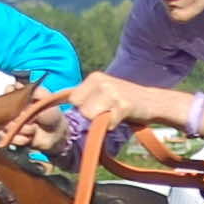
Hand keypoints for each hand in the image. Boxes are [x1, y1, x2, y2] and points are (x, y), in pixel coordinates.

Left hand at [1, 72, 186, 151]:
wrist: (154, 102)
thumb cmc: (127, 104)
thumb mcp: (104, 96)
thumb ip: (86, 100)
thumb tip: (69, 110)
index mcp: (94, 78)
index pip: (69, 96)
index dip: (63, 108)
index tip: (48, 117)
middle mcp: (100, 81)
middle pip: (78, 106)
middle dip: (87, 116)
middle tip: (103, 116)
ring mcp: (112, 91)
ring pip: (89, 114)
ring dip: (100, 122)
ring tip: (113, 117)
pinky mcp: (122, 103)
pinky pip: (106, 121)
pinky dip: (111, 126)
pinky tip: (120, 120)